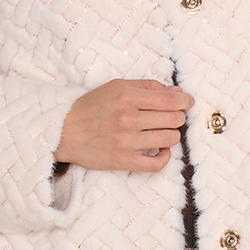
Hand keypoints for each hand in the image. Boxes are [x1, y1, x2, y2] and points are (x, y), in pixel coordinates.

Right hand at [55, 79, 192, 171]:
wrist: (63, 130)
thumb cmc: (90, 106)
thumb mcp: (116, 86)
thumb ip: (146, 86)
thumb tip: (176, 91)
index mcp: (127, 96)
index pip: (170, 99)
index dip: (184, 101)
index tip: (187, 102)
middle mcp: (128, 118)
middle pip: (174, 119)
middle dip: (178, 117)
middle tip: (173, 117)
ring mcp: (126, 141)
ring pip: (170, 139)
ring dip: (172, 135)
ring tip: (163, 132)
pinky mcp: (124, 161)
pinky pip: (157, 163)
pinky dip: (165, 157)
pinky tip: (161, 150)